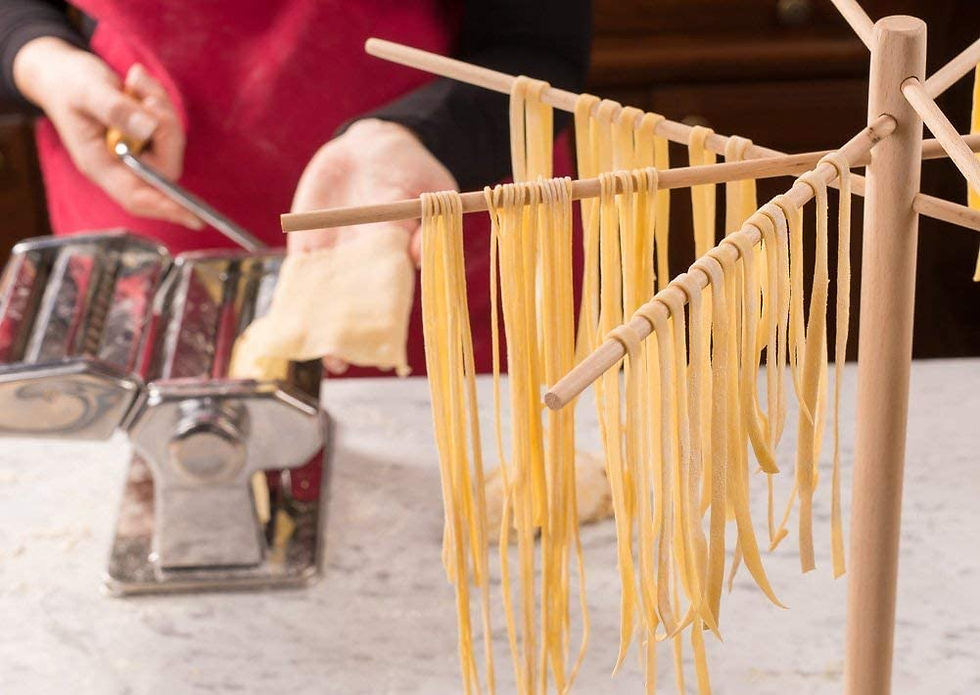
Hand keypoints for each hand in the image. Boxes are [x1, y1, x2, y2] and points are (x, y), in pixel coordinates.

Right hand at [13, 37, 200, 228]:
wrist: (61, 73)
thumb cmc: (68, 84)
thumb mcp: (86, 91)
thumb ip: (115, 109)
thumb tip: (149, 128)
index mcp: (99, 166)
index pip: (137, 197)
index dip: (166, 208)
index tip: (195, 216)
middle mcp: (120, 165)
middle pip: (163, 168)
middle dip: (166, 131)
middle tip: (149, 97)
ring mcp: (135, 152)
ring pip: (170, 144)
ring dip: (162, 110)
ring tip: (136, 81)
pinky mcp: (146, 138)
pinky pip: (168, 127)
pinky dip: (160, 102)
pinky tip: (138, 82)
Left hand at [289, 118, 456, 372]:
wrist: (371, 146)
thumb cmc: (411, 169)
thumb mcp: (431, 191)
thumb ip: (427, 224)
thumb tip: (420, 258)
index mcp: (397, 257)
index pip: (392, 299)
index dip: (385, 325)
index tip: (381, 348)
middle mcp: (365, 264)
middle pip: (355, 307)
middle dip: (347, 335)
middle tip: (338, 358)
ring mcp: (335, 255)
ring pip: (324, 297)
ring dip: (316, 323)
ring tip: (310, 347)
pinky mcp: (308, 244)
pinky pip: (298, 273)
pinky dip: (290, 295)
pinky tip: (283, 321)